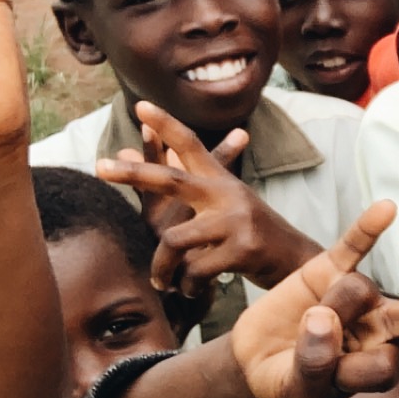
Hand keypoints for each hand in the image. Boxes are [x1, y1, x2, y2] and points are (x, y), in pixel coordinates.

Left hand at [97, 101, 320, 293]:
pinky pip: (194, 270)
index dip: (166, 124)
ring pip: (174, 241)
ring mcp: (237, 221)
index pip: (192, 146)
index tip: (140, 107)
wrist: (300, 264)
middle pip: (172, 179)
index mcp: (222, 183)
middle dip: (133, 173)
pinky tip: (191, 291)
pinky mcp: (243, 250)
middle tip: (99, 166)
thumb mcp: (224, 208)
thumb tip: (145, 165)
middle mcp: (229, 195)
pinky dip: (187, 286)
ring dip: (163, 268)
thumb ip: (189, 191)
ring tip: (164, 282)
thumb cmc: (253, 237)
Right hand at [224, 202, 398, 397]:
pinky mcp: (331, 268)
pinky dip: (368, 228)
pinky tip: (387, 209)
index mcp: (374, 366)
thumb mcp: (294, 387)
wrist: (253, 355)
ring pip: (358, 290)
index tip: (330, 372)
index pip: (385, 366)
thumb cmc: (283, 379)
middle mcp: (374, 329)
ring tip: (309, 319)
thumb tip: (322, 319)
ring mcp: (354, 296)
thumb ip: (312, 363)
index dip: (359, 367)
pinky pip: (354, 246)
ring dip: (331, 304)